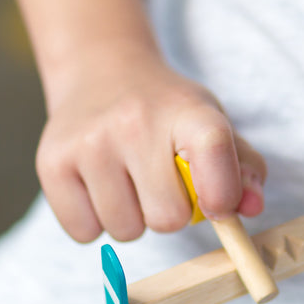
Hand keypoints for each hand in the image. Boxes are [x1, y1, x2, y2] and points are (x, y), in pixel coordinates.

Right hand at [36, 43, 266, 241]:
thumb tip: (251, 208)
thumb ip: (244, 168)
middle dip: (170, 212)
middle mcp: (135, 122)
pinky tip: (101, 186)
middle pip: (167, 218)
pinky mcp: (51, 163)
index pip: (215, 153)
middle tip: (161, 181)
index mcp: (188, 111)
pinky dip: (96, 221)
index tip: (218, 205)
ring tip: (129, 180)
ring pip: (125, 230)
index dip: (222, 193)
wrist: (101, 72)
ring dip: (133, 218)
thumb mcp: (213, 123)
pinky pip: (85, 232)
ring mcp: (89, 142)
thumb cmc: (167, 110)